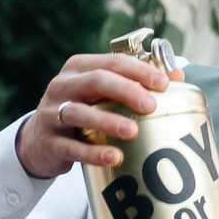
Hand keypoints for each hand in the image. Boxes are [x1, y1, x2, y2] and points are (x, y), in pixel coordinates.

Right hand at [14, 52, 186, 180]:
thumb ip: (133, 83)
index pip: (112, 62)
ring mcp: (53, 113)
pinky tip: (114, 157)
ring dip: (108, 121)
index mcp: (79, 67)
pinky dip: (93, 152)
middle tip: (151, 105)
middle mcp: (63, 85)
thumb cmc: (82, 110)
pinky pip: (72, 147)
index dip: (139, 71)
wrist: (39, 141)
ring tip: (133, 131)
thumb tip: (178, 77)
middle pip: (96, 81)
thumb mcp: (100, 93)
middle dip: (126, 91)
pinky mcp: (49, 141)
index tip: (164, 83)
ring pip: (80, 112)